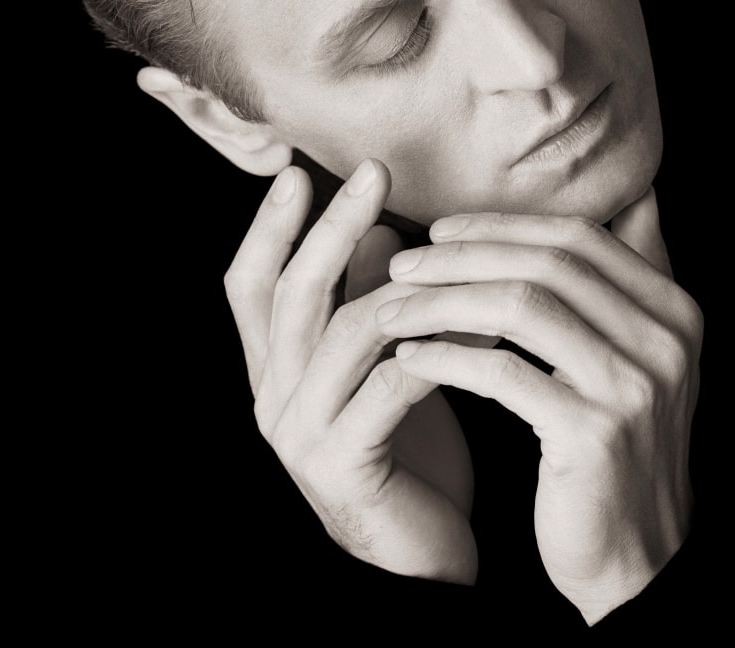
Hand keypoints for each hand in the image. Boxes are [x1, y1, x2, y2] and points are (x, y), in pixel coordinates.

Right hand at [223, 158, 476, 581]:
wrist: (421, 564)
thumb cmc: (410, 454)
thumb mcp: (383, 367)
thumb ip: (368, 303)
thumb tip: (380, 226)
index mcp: (277, 372)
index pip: (251, 287)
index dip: (270, 228)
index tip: (300, 170)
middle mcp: (273, 400)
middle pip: (291, 295)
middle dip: (330, 226)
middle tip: (374, 171)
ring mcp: (301, 437)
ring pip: (340, 334)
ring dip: (400, 284)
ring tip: (451, 249)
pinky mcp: (342, 469)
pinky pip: (389, 388)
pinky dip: (437, 348)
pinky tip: (483, 324)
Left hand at [379, 190, 702, 623]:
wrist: (639, 557)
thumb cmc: (617, 448)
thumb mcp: (644, 356)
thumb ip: (634, 279)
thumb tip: (639, 192)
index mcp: (674, 308)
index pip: (579, 237)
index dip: (504, 225)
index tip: (442, 229)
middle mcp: (665, 339)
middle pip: (548, 263)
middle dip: (465, 254)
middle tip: (402, 262)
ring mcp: (635, 385)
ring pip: (521, 307)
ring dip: (444, 300)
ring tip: (392, 305)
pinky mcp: (593, 432)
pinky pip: (503, 373)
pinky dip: (448, 356)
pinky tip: (409, 355)